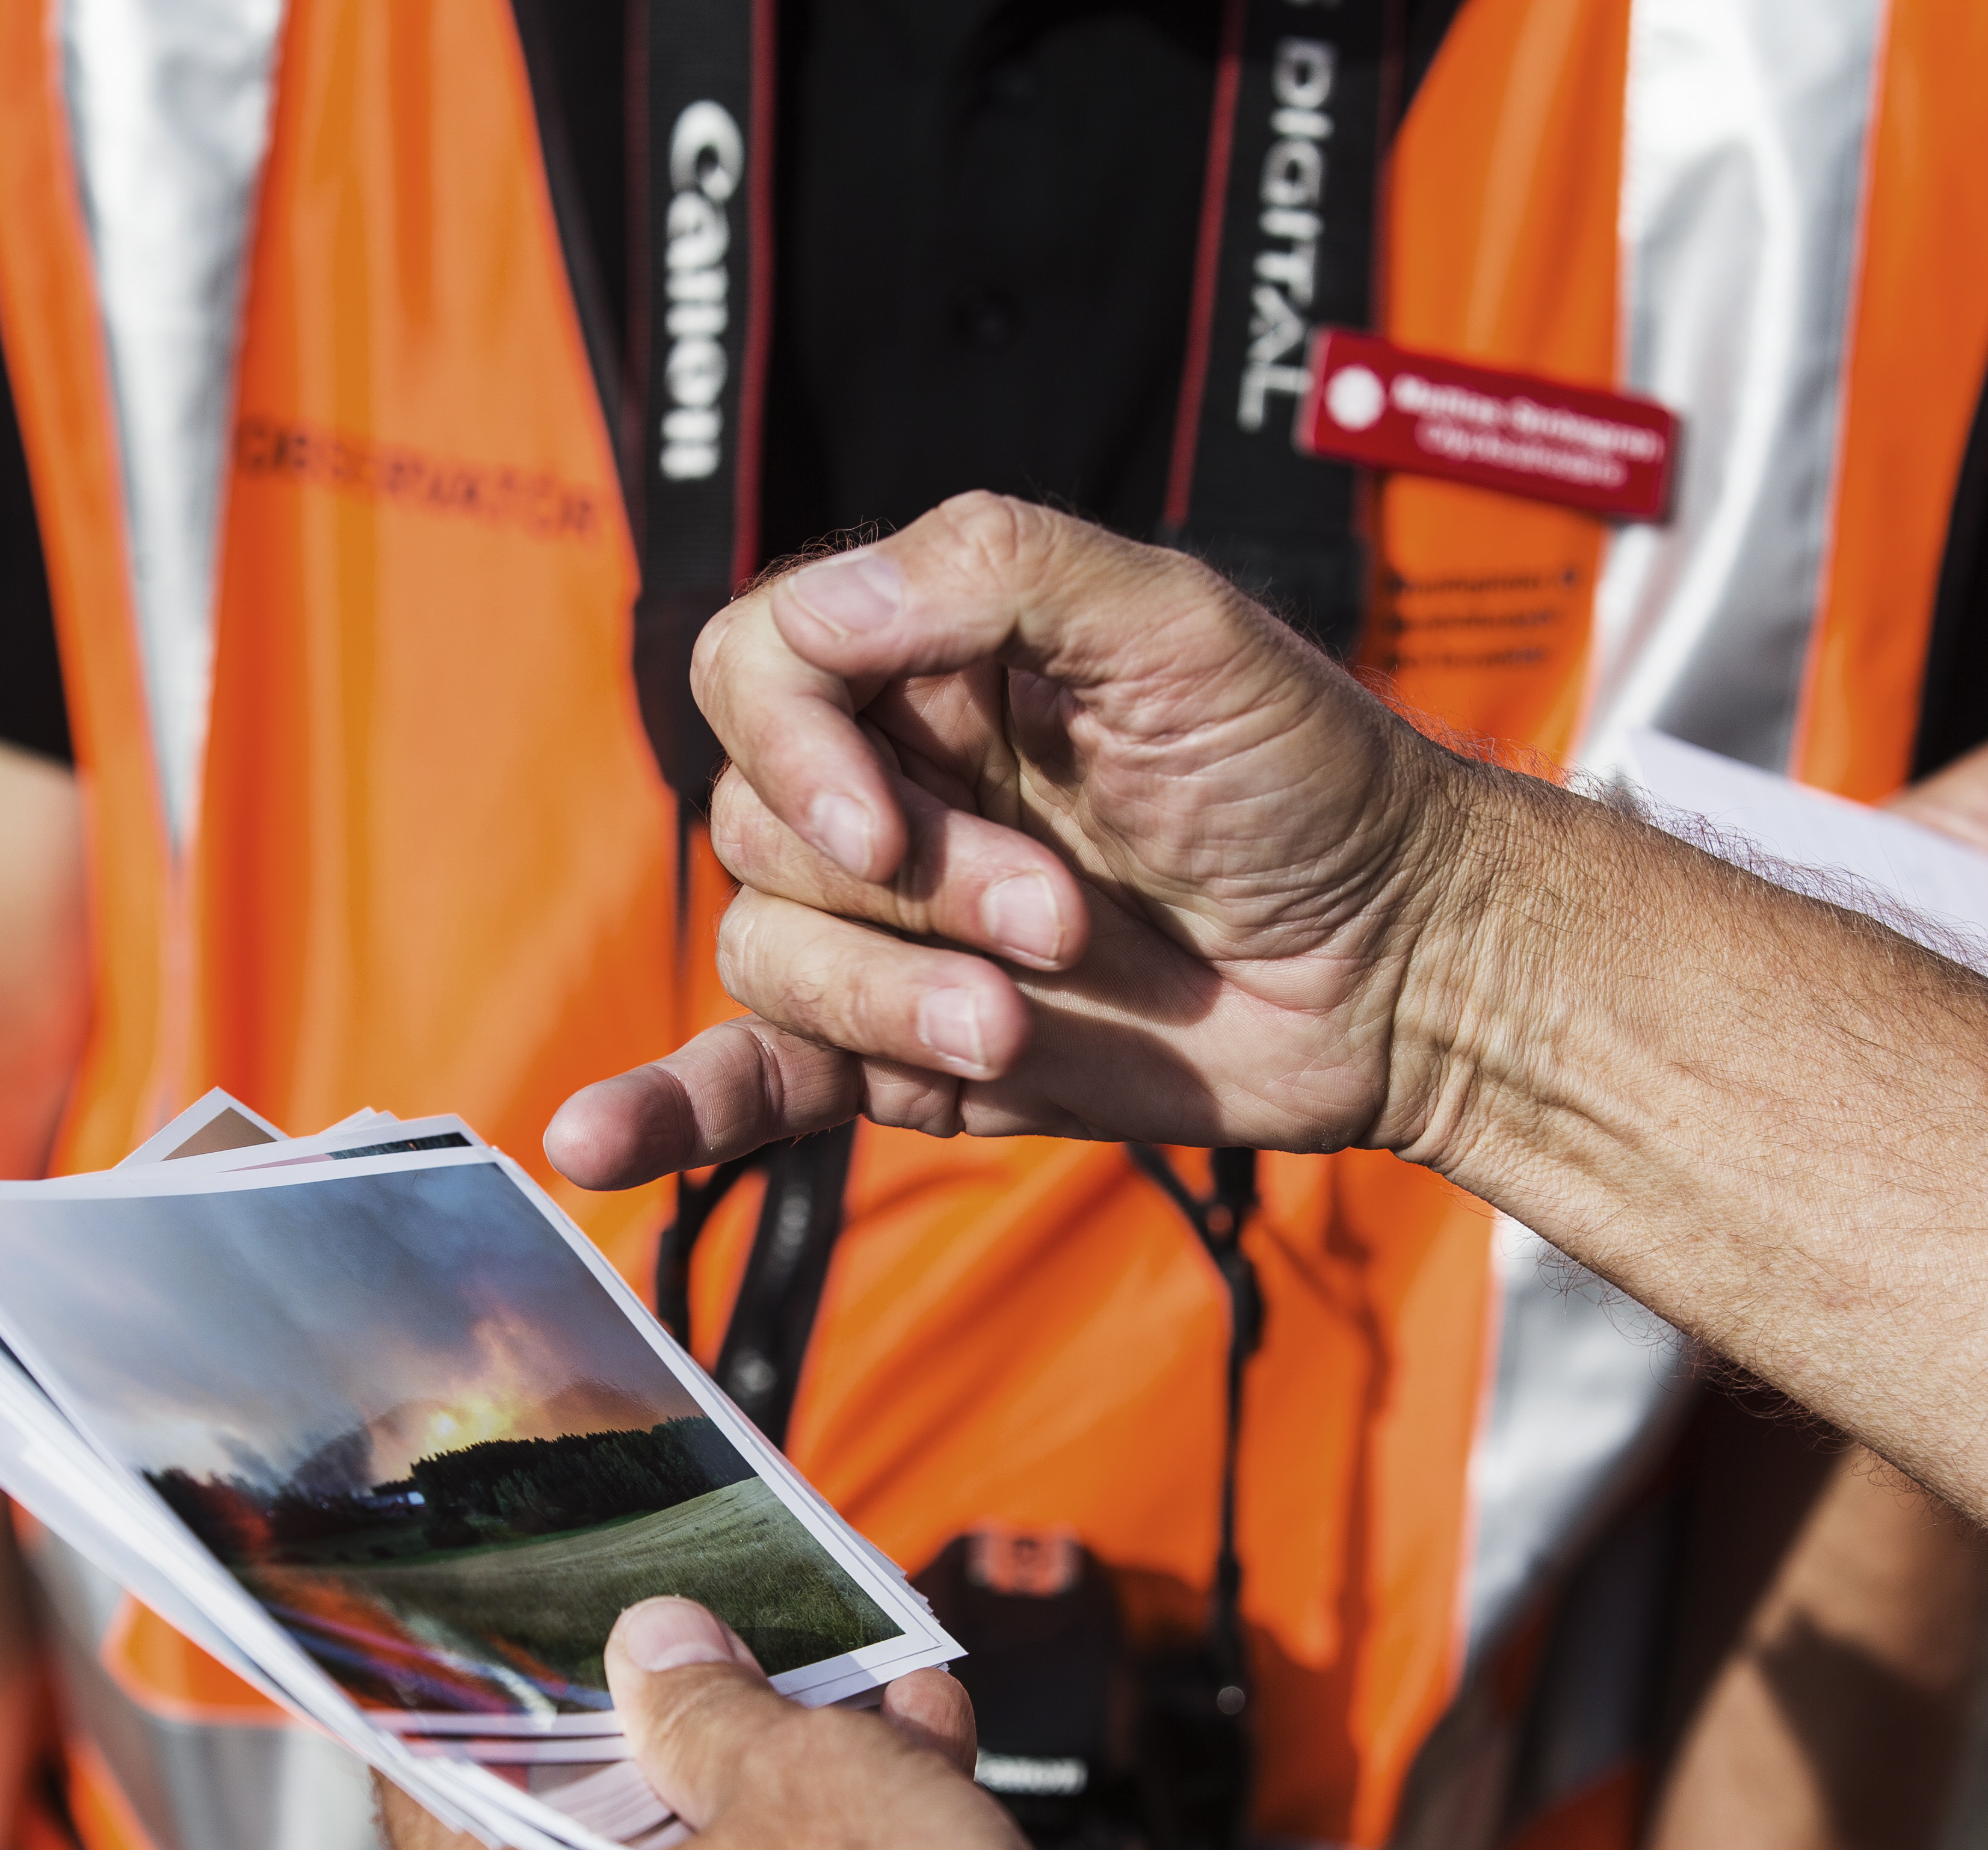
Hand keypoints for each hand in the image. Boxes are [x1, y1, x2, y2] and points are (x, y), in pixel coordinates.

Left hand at [385, 1599, 1157, 1849]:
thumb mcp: (807, 1776)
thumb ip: (706, 1702)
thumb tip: (657, 1649)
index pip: (431, 1779)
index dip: (492, 1681)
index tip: (540, 1619)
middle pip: (588, 1825)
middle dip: (691, 1720)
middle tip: (750, 1638)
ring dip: (791, 1781)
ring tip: (880, 1699)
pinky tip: (919, 1772)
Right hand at [546, 494, 1494, 1188]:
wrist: (1398, 965)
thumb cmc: (1307, 777)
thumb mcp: (1176, 622)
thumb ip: (996, 567)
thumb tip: (822, 611)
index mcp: (936, 663)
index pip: (758, 667)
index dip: (797, 748)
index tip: (889, 823)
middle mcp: (892, 787)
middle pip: (759, 825)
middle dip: (911, 892)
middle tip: (1066, 924)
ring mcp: (894, 929)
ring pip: (769, 953)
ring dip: (894, 1000)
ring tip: (1028, 1020)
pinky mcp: (905, 1057)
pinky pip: (748, 1078)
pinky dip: (667, 1113)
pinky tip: (588, 1144)